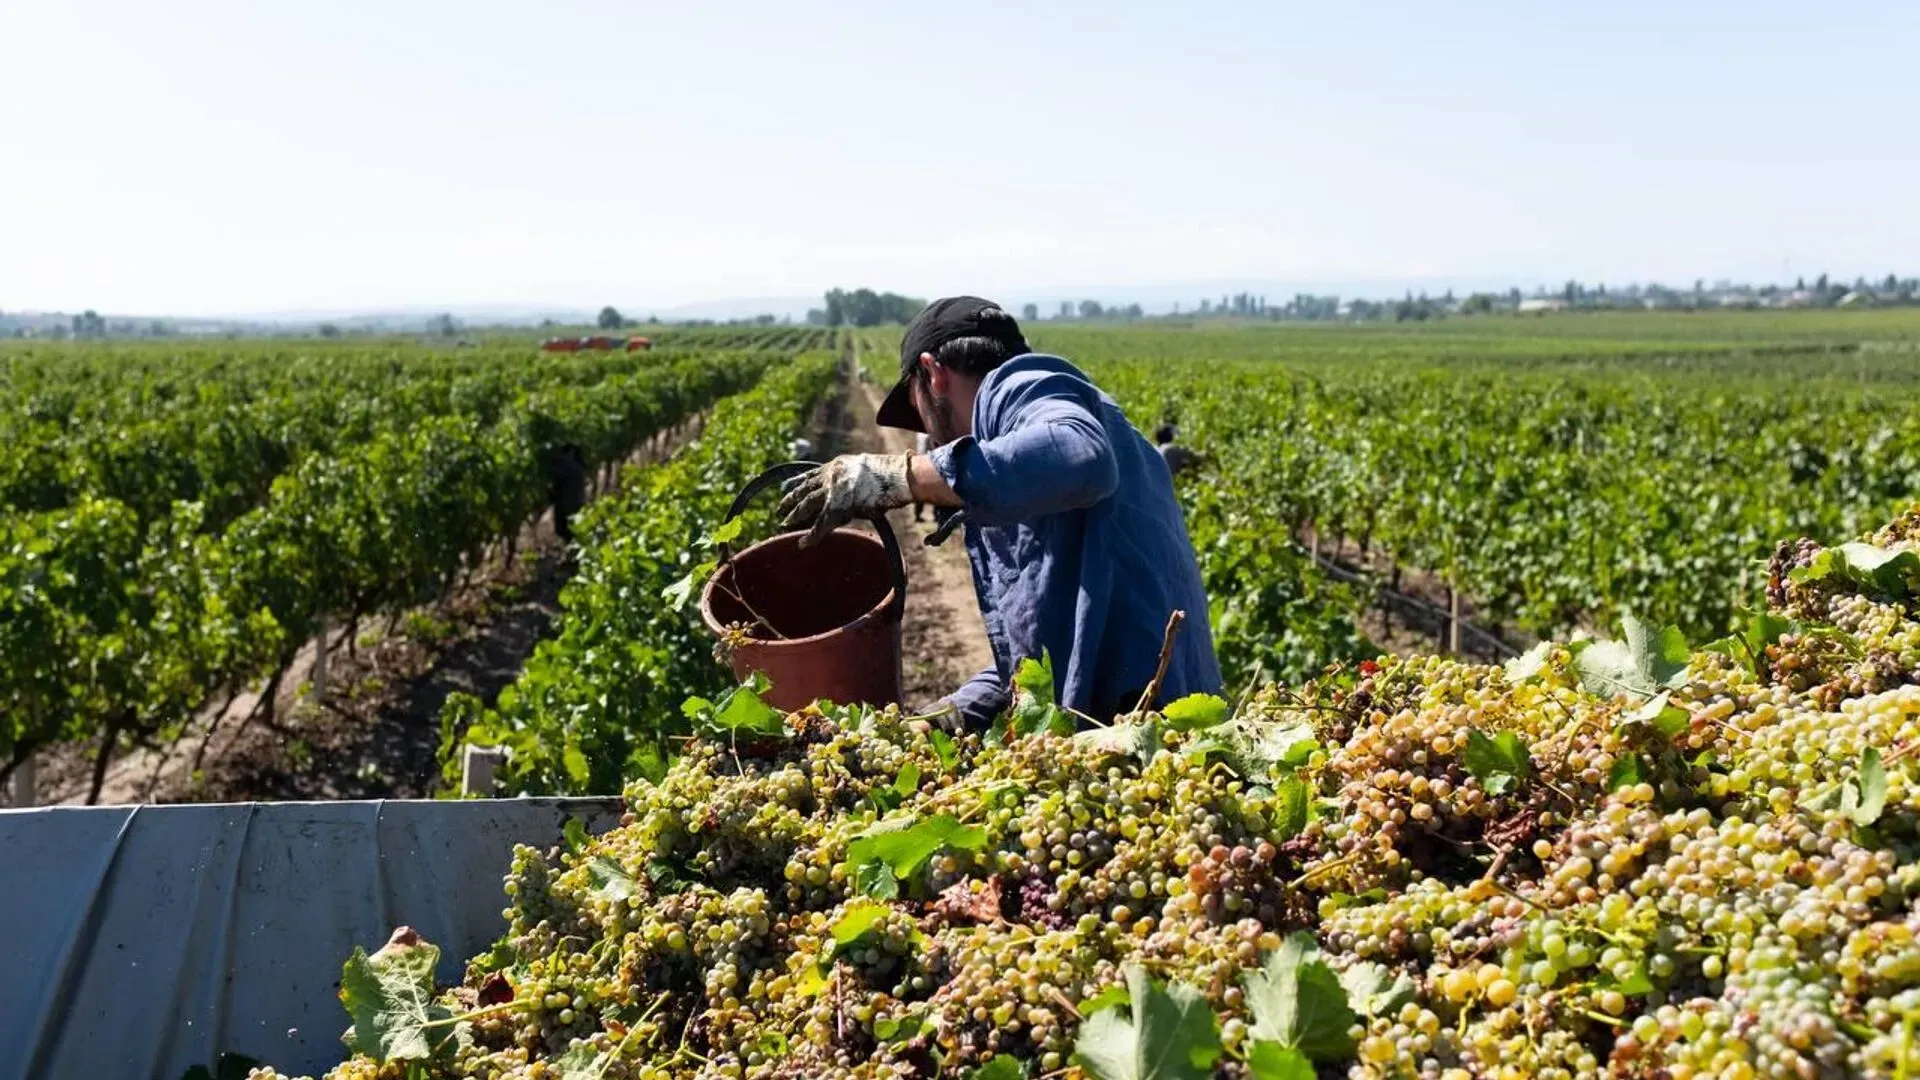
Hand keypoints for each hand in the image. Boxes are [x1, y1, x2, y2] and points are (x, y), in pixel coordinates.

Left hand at [776, 453, 912, 546]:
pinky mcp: (838, 507)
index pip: (812, 473)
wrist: (898, 477)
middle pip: (805, 489)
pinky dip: (812, 535)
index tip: (787, 486)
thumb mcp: (868, 469)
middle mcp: (831, 476)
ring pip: (807, 505)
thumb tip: (862, 484)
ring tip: (783, 524)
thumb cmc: (892, 474)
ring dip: (794, 515)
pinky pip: (821, 524)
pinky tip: (803, 543)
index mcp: (838, 465)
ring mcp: (833, 491)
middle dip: (791, 499)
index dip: (798, 481)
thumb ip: (857, 477)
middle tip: (779, 508)